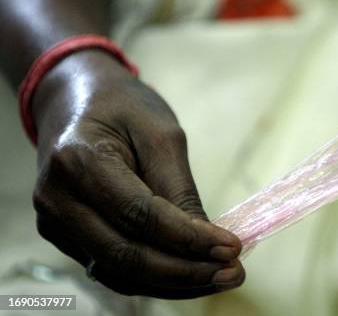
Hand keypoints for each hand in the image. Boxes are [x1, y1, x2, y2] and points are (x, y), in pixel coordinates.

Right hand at [31, 51, 244, 297]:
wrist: (74, 101)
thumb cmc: (123, 109)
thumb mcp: (161, 133)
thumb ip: (179, 187)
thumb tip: (208, 240)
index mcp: (77, 160)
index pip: (138, 214)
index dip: (188, 238)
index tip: (232, 247)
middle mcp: (57, 199)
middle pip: (124, 254)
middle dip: (184, 271)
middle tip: (234, 273)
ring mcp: (55, 223)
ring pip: (118, 272)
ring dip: (174, 283)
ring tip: (221, 278)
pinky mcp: (65, 237)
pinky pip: (112, 270)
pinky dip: (155, 280)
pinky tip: (192, 276)